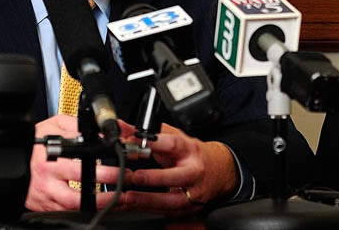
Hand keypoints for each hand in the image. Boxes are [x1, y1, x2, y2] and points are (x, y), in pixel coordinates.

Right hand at [24, 115, 134, 211]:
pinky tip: (99, 206)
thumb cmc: (33, 141)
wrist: (10, 158)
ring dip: (98, 204)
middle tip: (124, 183)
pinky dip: (84, 211)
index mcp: (50, 159)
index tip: (120, 165)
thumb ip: (76, 126)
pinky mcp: (44, 206)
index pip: (80, 164)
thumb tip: (99, 130)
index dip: (101, 170)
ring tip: (118, 200)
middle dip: (105, 189)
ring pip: (74, 207)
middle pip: (78, 192)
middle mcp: (48, 180)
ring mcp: (46, 196)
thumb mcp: (53, 125)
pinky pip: (65, 212)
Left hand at [117, 123, 237, 213]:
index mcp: (189, 150)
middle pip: (171, 177)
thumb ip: (147, 131)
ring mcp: (190, 194)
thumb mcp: (175, 136)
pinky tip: (122, 206)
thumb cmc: (193, 154)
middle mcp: (192, 173)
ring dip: (140, 199)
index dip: (152, 143)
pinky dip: (139, 209)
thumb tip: (120, 127)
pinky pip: (159, 211)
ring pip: (165, 200)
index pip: (172, 145)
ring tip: (119, 197)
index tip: (131, 141)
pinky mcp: (184, 209)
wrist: (218, 172)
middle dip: (147, 178)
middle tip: (128, 176)